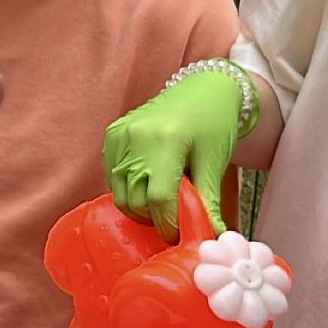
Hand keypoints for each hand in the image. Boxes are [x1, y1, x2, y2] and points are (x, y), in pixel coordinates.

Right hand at [104, 65, 248, 238]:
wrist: (202, 90)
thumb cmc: (213, 124)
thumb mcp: (215, 163)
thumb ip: (209, 201)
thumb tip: (213, 237)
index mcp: (166, 141)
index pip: (158, 198)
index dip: (168, 224)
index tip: (178, 236)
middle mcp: (136, 137)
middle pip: (134, 199)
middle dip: (153, 219)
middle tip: (173, 222)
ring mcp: (120, 135)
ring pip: (120, 192)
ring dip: (139, 207)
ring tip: (161, 206)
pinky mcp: (112, 135)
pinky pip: (112, 176)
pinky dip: (128, 189)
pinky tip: (148, 187)